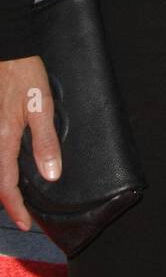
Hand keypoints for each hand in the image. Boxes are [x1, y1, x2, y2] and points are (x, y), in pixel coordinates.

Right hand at [0, 55, 60, 230]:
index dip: (16, 208)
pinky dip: (4, 168)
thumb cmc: (25, 77)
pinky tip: (14, 168)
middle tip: (25, 214)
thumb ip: (45, 141)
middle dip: (9, 201)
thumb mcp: (41, 107)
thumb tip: (50, 174)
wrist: (10, 52)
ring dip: (5, 184)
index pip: (6, 185)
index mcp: (3, 140)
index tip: (27, 224)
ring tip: (20, 198)